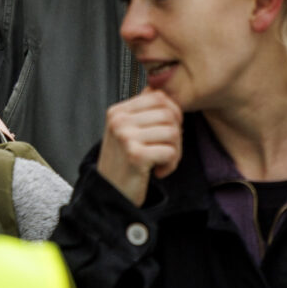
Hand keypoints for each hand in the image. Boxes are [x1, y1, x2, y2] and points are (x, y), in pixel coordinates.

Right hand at [96, 85, 182, 206]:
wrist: (110, 196)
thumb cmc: (123, 163)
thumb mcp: (126, 132)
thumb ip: (143, 112)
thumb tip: (166, 91)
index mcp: (117, 111)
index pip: (158, 96)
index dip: (173, 112)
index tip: (169, 131)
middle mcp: (119, 120)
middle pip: (169, 114)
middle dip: (176, 134)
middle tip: (168, 150)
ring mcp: (125, 137)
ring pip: (173, 132)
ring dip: (175, 151)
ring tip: (163, 162)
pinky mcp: (135, 155)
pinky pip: (170, 152)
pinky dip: (171, 164)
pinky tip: (159, 172)